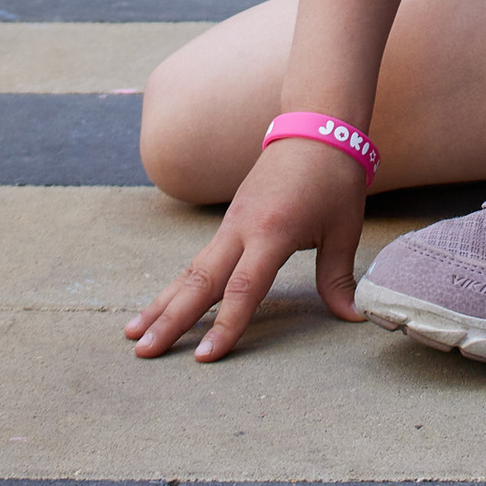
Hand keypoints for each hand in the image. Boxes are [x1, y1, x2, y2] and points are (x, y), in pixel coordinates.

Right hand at [124, 139, 366, 362]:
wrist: (315, 128)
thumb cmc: (333, 178)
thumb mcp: (343, 228)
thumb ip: (338, 277)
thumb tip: (353, 316)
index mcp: (272, 233)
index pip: (243, 289)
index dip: (225, 325)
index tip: (203, 357)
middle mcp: (241, 229)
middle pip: (199, 282)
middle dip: (170, 320)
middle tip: (143, 353)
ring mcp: (231, 225)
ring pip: (189, 272)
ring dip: (161, 304)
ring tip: (132, 334)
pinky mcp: (229, 223)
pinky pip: (198, 261)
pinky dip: (176, 286)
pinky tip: (161, 306)